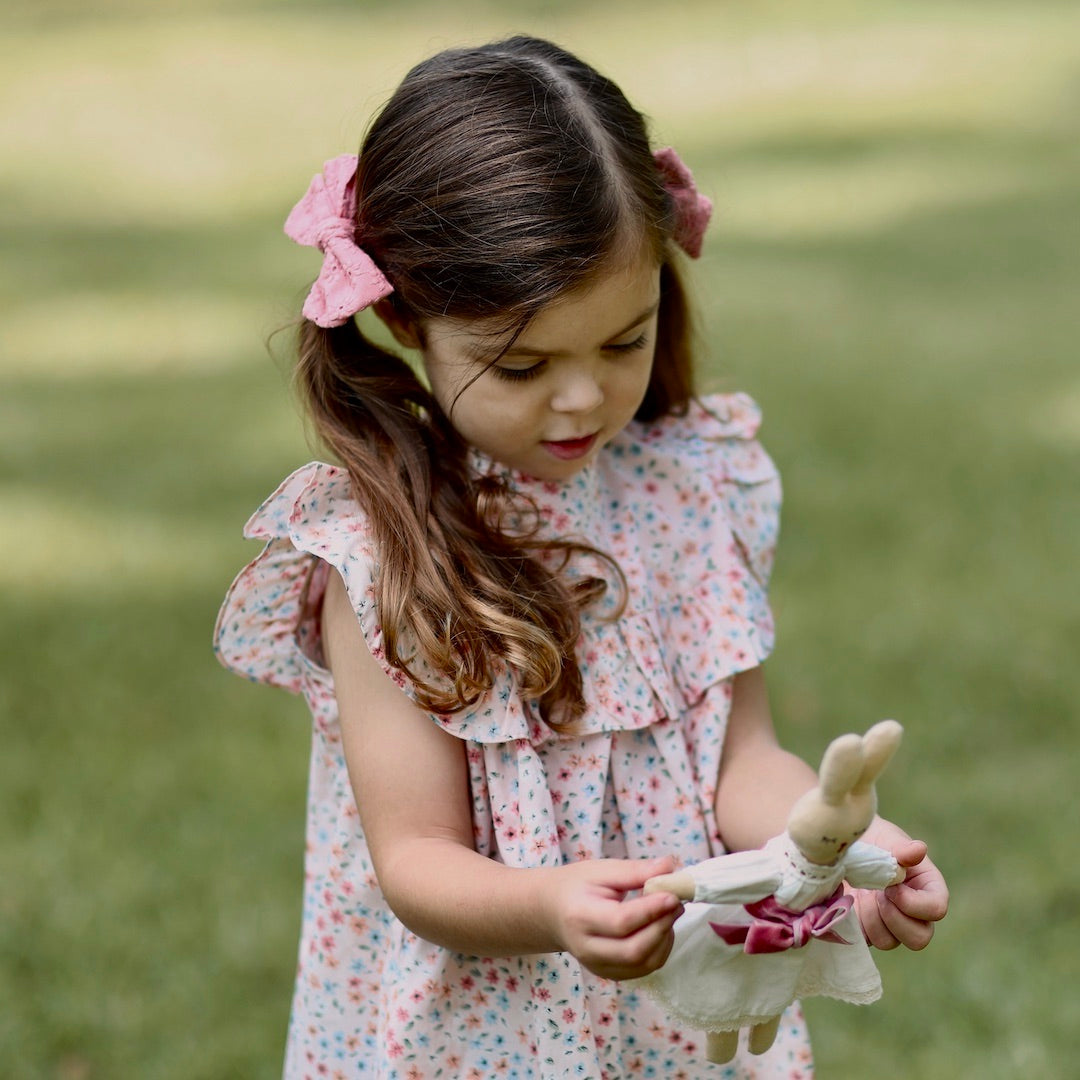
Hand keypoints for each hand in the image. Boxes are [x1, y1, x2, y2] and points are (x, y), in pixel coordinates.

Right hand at [542, 857, 684, 979]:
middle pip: (634, 950)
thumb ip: (635, 870)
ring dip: (665, 939)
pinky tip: (660, 928)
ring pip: (643, 964)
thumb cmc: (577, 886)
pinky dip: (659, 950)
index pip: (620, 921)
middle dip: (662, 927)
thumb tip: (670, 866)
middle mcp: (587, 949)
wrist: (552, 912)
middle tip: (677, 903)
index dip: (650, 910)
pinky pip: (643, 969)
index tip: (672, 894)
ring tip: (670, 913)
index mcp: (580, 917)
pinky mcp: (609, 974)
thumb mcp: (601, 870)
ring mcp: (598, 967)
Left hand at [855, 818, 948, 950]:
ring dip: (873, 918)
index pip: (937, 909)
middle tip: (878, 894)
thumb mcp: (887, 838)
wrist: (847, 847)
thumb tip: (920, 849)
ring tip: (863, 893)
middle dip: (895, 918)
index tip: (892, 887)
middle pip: (919, 938)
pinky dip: (856, 922)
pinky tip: (850, 901)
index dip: (914, 904)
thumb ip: (902, 848)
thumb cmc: (875, 839)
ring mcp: (890, 924)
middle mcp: (914, 912)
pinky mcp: (866, 929)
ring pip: (889, 941)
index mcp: (928, 888)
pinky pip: (866, 939)